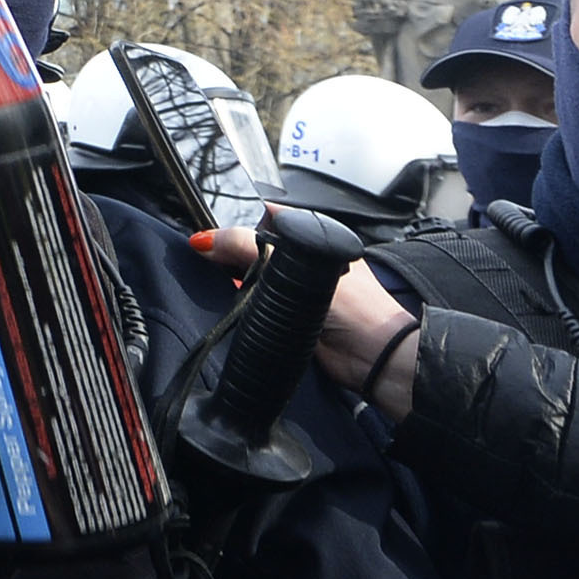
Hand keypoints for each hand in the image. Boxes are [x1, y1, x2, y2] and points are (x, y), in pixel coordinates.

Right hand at [195, 225, 419, 414]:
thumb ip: (251, 247)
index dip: (239, 225)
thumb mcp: (298, 267)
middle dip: (233, 255)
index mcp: (314, 238)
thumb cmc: (356, 309)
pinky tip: (232, 304)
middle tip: (214, 260)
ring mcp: (294, 291)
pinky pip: (252, 306)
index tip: (213, 237)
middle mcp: (303, 262)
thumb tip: (206, 240)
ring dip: (235, 282)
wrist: (372, 358)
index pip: (266, 220)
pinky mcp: (284, 318)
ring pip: (250, 277)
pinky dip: (239, 306)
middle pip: (254, 248)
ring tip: (226, 283)